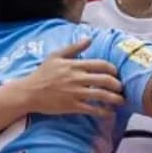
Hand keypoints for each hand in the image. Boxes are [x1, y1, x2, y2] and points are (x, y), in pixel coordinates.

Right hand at [8, 38, 124, 115]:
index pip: (101, 65)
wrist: (29, 92)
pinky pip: (93, 109)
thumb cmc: (42, 73)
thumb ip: (74, 47)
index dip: (113, 69)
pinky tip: (110, 113)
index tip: (117, 74)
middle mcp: (77, 78)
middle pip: (106, 80)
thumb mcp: (56, 56)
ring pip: (102, 96)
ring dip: (115, 99)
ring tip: (121, 101)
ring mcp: (76, 93)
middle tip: (122, 88)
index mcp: (75, 65)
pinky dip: (104, 112)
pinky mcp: (72, 106)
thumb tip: (89, 39)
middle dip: (118, 85)